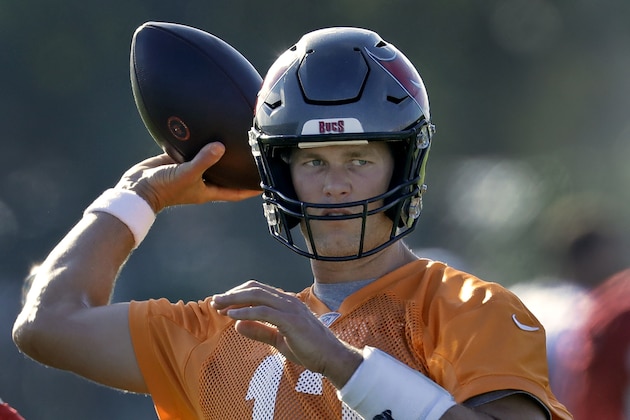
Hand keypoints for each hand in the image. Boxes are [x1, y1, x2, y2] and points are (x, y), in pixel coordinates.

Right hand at [114, 142, 260, 212]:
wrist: (137, 187)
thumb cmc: (163, 188)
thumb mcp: (186, 174)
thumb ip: (203, 161)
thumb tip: (220, 147)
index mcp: (208, 190)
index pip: (236, 191)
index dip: (250, 189)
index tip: (265, 183)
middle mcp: (202, 181)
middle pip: (226, 175)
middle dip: (239, 168)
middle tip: (254, 156)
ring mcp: (191, 170)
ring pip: (211, 161)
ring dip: (221, 153)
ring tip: (235, 140)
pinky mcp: (179, 160)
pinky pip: (194, 150)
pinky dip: (201, 143)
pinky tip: (208, 130)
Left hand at [211, 281, 362, 387]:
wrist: (331, 357)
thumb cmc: (308, 348)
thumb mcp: (278, 340)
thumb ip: (259, 331)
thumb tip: (236, 325)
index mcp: (285, 303)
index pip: (257, 290)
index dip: (238, 294)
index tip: (222, 304)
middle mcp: (287, 300)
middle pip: (254, 289)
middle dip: (232, 294)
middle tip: (214, 302)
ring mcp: (290, 308)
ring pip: (257, 296)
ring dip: (235, 300)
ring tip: (218, 307)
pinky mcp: (290, 320)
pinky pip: (263, 312)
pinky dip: (245, 312)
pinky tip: (232, 316)